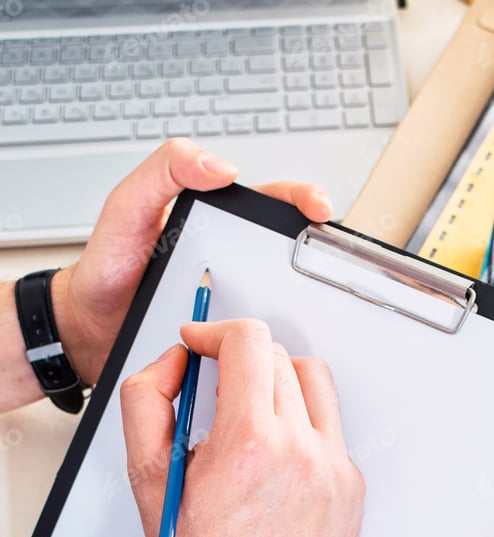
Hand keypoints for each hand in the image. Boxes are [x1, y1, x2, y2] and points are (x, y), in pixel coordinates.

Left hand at [52, 138, 333, 385]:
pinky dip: (272, 332)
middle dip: (312, 247)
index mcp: (210, 219)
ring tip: (315, 295)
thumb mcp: (126, 209)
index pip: (266, 201)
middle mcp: (226, 255)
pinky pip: (256, 328)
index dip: (298, 199)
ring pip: (278, 291)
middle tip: (327, 252)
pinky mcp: (222, 328)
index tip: (316, 208)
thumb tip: (217, 166)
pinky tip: (279, 335)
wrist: (89, 327)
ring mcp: (227, 293)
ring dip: (299, 294)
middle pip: (283, 247)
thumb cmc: (107, 268)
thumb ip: (163, 173)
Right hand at [120, 319, 364, 536]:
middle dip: (240, 358)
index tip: (202, 341)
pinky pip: (330, 425)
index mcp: (250, 443)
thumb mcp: (148, 475)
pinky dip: (302, 423)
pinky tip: (277, 455)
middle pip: (277, 357)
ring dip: (278, 380)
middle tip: (218, 382)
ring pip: (313, 380)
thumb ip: (148, 399)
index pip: (247, 341)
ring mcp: (334, 468)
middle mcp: (300, 450)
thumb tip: (177, 361)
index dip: (216, 330)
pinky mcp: (352, 485)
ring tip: (253, 410)